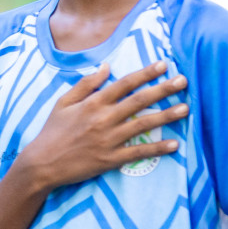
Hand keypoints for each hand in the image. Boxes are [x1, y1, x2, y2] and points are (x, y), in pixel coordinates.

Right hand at [12, 60, 187, 191]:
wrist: (42, 164)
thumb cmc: (52, 131)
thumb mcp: (63, 102)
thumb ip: (85, 84)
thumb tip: (106, 67)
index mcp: (92, 103)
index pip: (124, 84)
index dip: (145, 73)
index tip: (163, 65)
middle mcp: (103, 119)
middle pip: (139, 100)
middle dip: (163, 89)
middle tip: (183, 81)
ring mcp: (108, 139)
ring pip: (143, 124)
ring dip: (166, 115)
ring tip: (186, 108)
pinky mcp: (111, 159)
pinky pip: (138, 152)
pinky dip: (157, 148)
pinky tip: (174, 144)